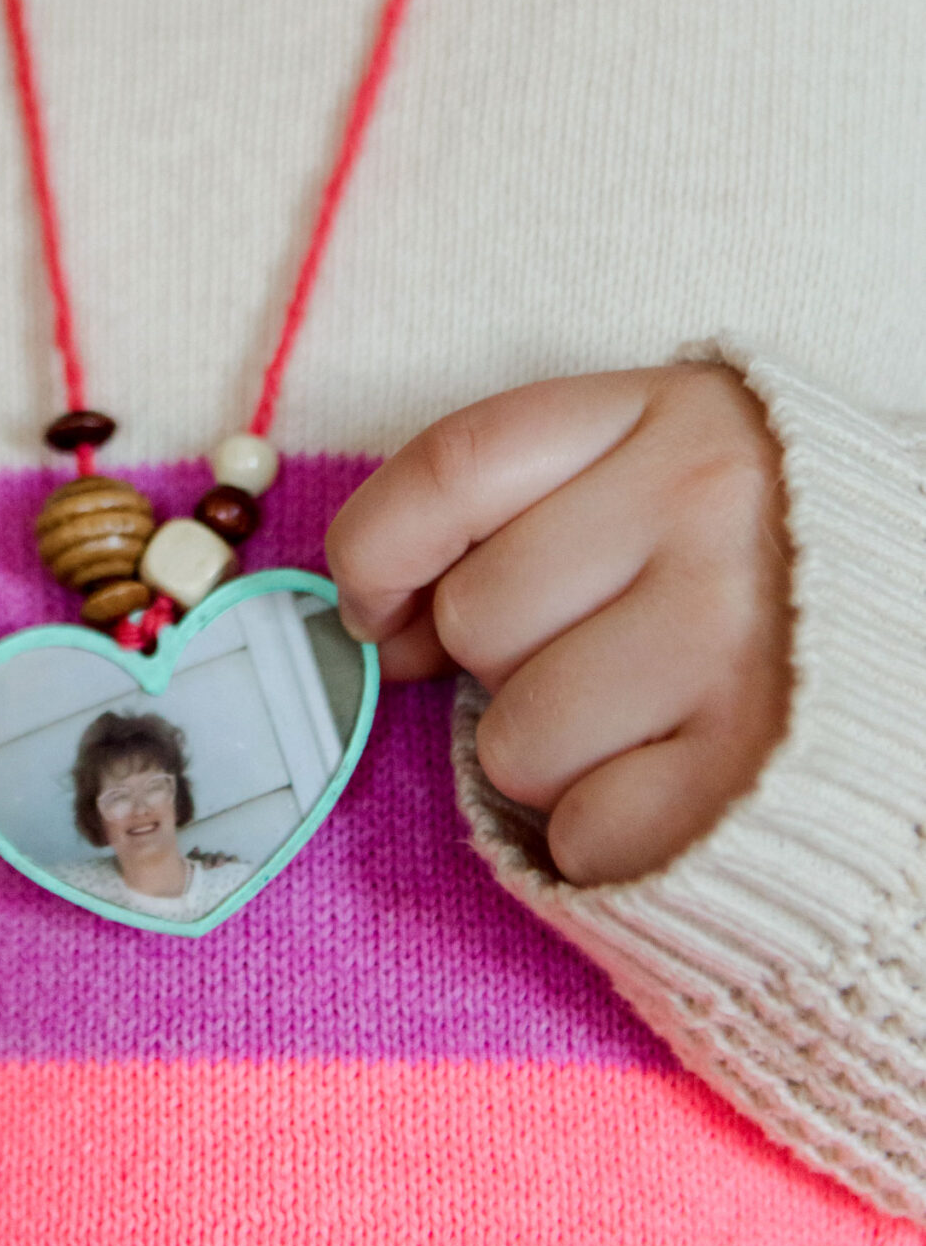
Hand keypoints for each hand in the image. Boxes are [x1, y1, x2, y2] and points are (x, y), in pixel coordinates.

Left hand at [326, 365, 790, 885]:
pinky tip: (670, 777)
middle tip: (594, 649)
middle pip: (475, 617)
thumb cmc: (751, 555)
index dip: (375, 549)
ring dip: (550, 755)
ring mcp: (737, 637)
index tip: (375, 604)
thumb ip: (509, 506)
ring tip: (639, 716)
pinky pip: (585, 833)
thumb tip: (376, 622)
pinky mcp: (758, 765)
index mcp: (666, 412)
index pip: (452, 467)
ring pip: (516, 741)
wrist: (924, 624)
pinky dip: (605, 830)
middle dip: (500, 660)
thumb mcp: (647, 466)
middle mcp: (707, 507)